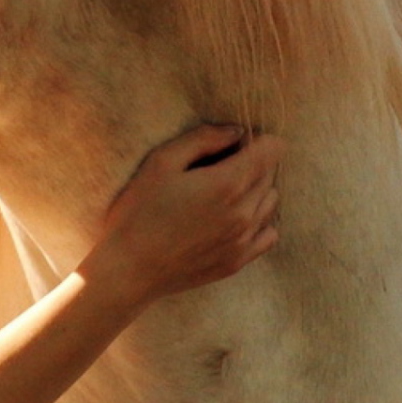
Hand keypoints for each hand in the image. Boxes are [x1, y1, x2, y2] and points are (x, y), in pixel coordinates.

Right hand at [80, 123, 281, 310]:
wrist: (129, 270)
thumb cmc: (138, 212)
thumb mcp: (160, 162)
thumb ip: (203, 139)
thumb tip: (236, 132)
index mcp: (228, 184)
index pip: (272, 149)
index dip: (253, 140)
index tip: (228, 146)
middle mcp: (245, 213)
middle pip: (270, 173)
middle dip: (250, 163)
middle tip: (214, 169)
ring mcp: (244, 240)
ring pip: (270, 201)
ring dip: (254, 191)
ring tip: (220, 195)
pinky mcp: (238, 261)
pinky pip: (269, 234)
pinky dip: (258, 221)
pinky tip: (232, 219)